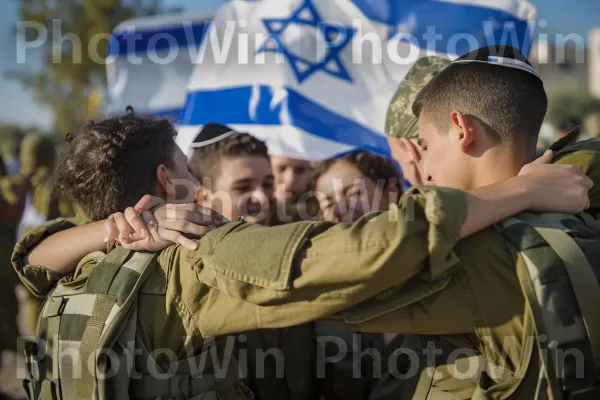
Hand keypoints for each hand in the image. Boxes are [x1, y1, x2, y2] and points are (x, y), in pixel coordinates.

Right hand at [104, 195, 228, 251]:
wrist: (134, 228)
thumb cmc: (156, 224)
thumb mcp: (170, 218)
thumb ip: (184, 217)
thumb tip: (205, 220)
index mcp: (175, 207)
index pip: (196, 207)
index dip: (210, 212)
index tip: (223, 218)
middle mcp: (170, 212)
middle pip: (193, 213)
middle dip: (208, 219)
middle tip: (222, 226)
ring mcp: (165, 222)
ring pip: (185, 223)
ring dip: (200, 228)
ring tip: (212, 233)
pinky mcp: (161, 234)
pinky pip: (175, 236)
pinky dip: (186, 241)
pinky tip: (196, 247)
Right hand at [518, 150, 592, 212]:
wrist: (525, 190)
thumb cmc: (527, 178)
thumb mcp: (534, 165)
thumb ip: (544, 159)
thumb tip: (549, 152)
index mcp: (571, 169)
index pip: (581, 178)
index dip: (572, 185)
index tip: (563, 190)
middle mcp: (580, 178)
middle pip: (586, 188)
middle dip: (577, 193)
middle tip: (563, 199)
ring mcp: (581, 190)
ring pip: (585, 200)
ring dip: (575, 203)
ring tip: (561, 206)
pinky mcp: (579, 203)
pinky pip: (581, 210)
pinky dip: (573, 211)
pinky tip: (561, 210)